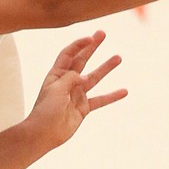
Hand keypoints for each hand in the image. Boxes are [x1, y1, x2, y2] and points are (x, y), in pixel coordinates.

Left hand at [24, 33, 125, 152]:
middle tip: (103, 34)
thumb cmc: (46, 110)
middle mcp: (67, 82)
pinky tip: (124, 91)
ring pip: (94, 78)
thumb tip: (85, 77)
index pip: (68, 54)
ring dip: (105, 67)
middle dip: (92, 47)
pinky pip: (100, 100)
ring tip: (118, 57)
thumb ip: (71, 79)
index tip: (91, 38)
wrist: (44, 134)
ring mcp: (76, 94)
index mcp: (56, 75)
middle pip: (82, 60)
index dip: (79, 44)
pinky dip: (112, 96)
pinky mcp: (83, 108)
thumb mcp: (56, 89)